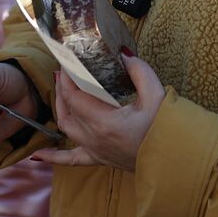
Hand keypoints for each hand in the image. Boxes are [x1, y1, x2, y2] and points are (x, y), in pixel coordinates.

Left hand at [33, 53, 164, 170]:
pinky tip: (36, 156)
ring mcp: (96, 151)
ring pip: (66, 129)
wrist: (180, 162)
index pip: (74, 97)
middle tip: (64, 72)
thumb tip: (123, 54)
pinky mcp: (101, 159)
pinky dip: (53, 157)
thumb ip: (138, 71)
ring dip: (60, 110)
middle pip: (66, 111)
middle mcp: (94, 138)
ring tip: (60, 93)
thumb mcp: (157, 95)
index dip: (66, 79)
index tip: (65, 63)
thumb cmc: (169, 130)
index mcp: (104, 123)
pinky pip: (71, 160)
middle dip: (62, 90)